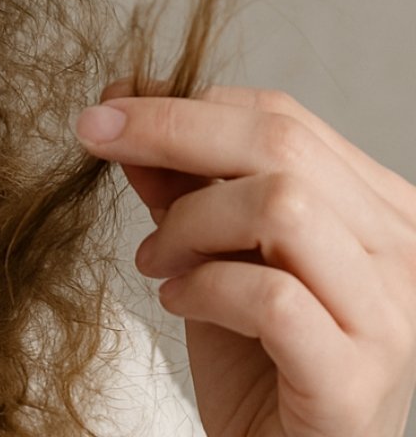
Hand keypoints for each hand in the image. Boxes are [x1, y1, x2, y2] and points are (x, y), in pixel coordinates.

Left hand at [76, 84, 415, 436]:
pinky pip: (273, 298)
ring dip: (190, 222)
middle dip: (170, 131)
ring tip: (155, 260)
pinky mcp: (356, 379)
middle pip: (282, 145)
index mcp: (378, 209)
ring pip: (283, 207)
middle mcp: (403, 252)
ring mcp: (391, 317)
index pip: (284, 119)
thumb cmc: (258, 363)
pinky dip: (205, 287)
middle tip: (96, 142)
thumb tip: (120, 111)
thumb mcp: (210, 253)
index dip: (185, 103)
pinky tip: (177, 299)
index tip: (109, 108)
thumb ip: (180, 187)